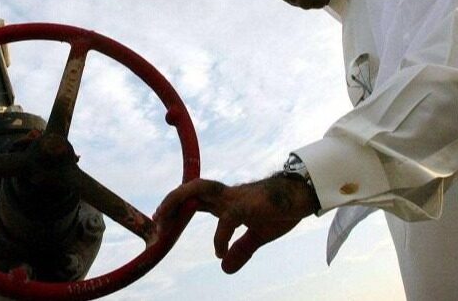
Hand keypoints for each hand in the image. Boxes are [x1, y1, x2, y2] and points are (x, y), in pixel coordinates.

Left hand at [153, 175, 317, 273]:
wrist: (302, 196)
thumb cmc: (280, 210)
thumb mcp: (257, 236)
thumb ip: (240, 250)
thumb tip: (224, 267)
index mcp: (225, 201)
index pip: (193, 199)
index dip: (175, 208)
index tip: (159, 223)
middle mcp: (225, 196)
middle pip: (189, 189)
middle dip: (169, 202)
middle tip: (155, 221)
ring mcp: (234, 198)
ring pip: (198, 190)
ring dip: (177, 201)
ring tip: (164, 220)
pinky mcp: (247, 205)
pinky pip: (227, 219)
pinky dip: (219, 236)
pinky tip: (219, 251)